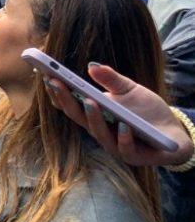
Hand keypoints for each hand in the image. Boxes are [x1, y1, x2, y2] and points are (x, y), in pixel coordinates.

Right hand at [44, 63, 192, 166]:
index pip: (69, 104)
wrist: (174, 131)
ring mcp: (115, 144)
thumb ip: (111, 79)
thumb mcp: (129, 89)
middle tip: (56, 82)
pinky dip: (122, 137)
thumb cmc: (147, 110)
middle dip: (65, 99)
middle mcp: (99, 130)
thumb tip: (92, 65)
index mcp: (94, 114)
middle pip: (77, 116)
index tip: (46, 75)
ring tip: (90, 102)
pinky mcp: (135, 156)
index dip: (56, 91)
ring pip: (98, 133)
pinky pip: (125, 148)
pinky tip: (123, 126)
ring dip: (92, 117)